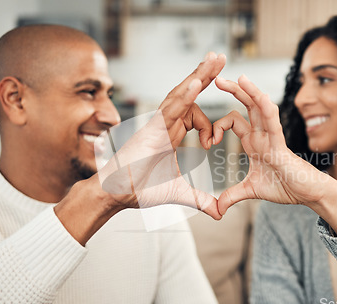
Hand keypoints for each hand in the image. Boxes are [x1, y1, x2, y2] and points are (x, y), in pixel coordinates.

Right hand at [98, 52, 226, 219]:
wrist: (115, 195)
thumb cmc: (140, 190)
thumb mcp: (179, 193)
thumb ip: (201, 199)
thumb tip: (219, 212)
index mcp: (170, 134)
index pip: (193, 114)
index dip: (208, 124)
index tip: (212, 143)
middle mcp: (164, 124)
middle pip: (188, 94)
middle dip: (205, 75)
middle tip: (220, 57)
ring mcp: (157, 123)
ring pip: (181, 94)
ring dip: (199, 76)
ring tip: (215, 58)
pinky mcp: (150, 128)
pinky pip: (169, 108)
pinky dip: (184, 96)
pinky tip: (198, 83)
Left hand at [213, 75, 335, 214]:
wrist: (308, 194)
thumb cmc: (285, 187)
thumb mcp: (251, 190)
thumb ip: (232, 195)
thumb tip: (216, 208)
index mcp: (253, 141)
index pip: (234, 120)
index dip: (218, 125)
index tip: (208, 142)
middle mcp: (262, 135)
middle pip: (246, 105)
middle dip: (233, 91)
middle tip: (215, 78)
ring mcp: (272, 137)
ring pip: (260, 108)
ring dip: (249, 92)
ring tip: (239, 77)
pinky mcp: (281, 145)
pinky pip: (273, 123)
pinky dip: (266, 108)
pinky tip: (259, 95)